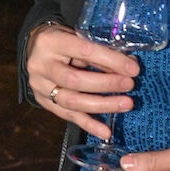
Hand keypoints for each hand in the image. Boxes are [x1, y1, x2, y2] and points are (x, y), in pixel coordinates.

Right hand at [26, 24, 138, 138]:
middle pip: (74, 80)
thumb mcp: (78, 37)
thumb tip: (129, 66)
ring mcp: (40, 86)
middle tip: (130, 85)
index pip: (83, 50)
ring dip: (102, 105)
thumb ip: (99, 51)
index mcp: (51, 42)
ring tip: (126, 104)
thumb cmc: (63, 41)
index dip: (110, 60)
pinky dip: (88, 125)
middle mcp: (41, 65)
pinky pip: (67, 116)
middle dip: (106, 84)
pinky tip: (106, 132)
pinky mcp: (43, 101)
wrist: (36, 49)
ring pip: (71, 101)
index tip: (133, 69)